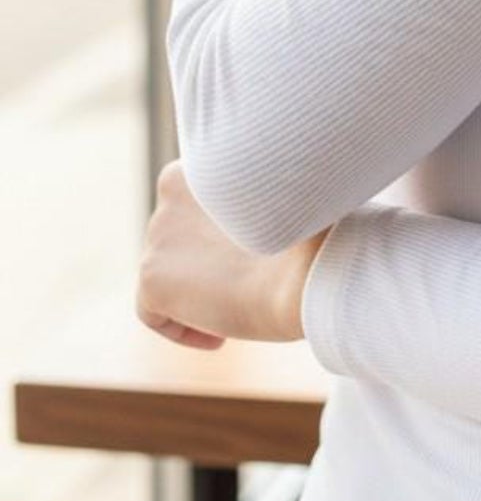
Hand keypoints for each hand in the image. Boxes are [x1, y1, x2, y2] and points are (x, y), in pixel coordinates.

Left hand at [136, 159, 331, 347]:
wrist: (306, 271)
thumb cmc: (308, 239)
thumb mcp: (279, 207)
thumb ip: (250, 208)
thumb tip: (245, 234)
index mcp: (204, 165)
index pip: (196, 206)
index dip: (220, 236)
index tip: (249, 256)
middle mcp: (172, 192)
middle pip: (179, 241)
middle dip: (205, 264)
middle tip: (244, 284)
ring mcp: (157, 235)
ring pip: (166, 276)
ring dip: (195, 294)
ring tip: (236, 308)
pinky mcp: (151, 276)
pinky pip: (153, 312)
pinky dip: (182, 328)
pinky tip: (221, 335)